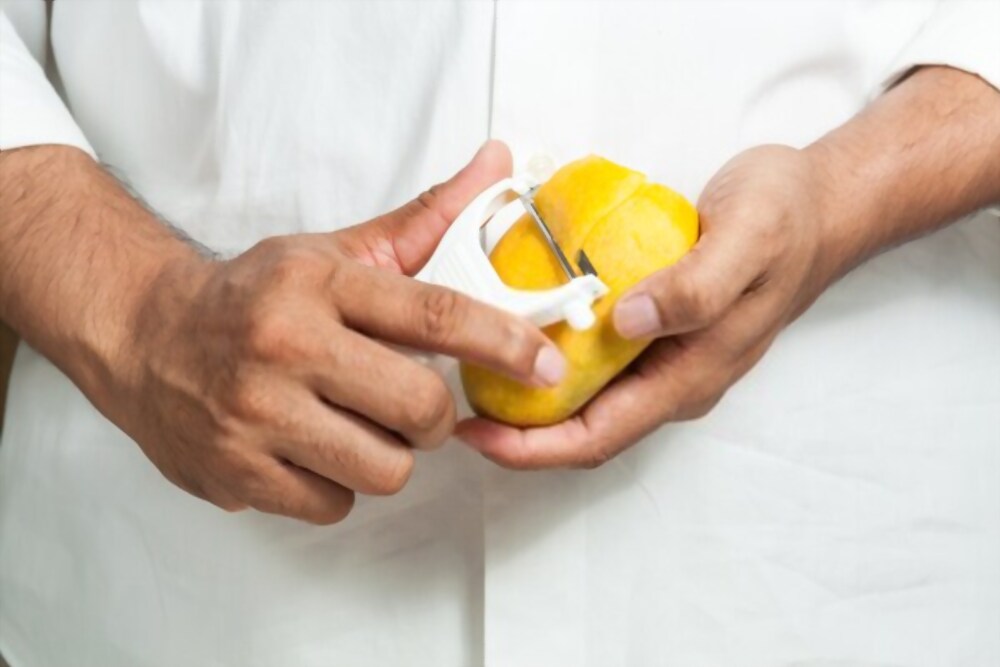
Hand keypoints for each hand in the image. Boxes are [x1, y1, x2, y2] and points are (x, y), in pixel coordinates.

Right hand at [105, 141, 564, 520]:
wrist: (143, 334)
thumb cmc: (254, 295)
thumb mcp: (333, 252)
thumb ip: (423, 221)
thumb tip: (498, 163)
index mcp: (318, 283)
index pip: (436, 314)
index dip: (506, 343)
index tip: (547, 365)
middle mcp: (285, 345)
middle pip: (421, 408)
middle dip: (435, 415)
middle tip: (412, 402)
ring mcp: (254, 414)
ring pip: (387, 468)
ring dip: (387, 454)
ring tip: (351, 424)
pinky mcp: (235, 472)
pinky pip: (337, 505)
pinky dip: (337, 485)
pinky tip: (310, 450)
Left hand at [457, 144, 842, 468]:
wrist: (818, 205)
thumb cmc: (786, 221)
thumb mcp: (747, 240)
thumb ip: (693, 286)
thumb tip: (627, 322)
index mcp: (690, 375)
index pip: (599, 436)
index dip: (532, 448)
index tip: (475, 435)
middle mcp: (672, 378)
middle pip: (583, 428)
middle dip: (518, 432)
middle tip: (456, 404)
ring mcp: (664, 357)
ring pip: (586, 397)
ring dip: (530, 396)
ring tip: (472, 369)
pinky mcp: (656, 330)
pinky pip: (594, 359)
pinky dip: (551, 354)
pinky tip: (520, 324)